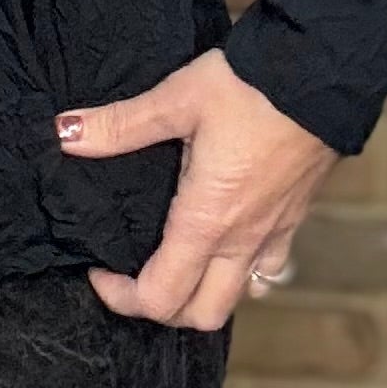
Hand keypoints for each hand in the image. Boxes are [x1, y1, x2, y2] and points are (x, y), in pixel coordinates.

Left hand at [55, 46, 337, 330]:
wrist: (322, 72)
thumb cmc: (249, 88)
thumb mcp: (176, 100)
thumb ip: (119, 125)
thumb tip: (64, 134)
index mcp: (207, 221)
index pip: (161, 297)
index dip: (121, 297)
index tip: (99, 269)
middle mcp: (243, 240)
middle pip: (202, 315)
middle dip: (163, 309)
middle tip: (135, 275)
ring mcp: (275, 233)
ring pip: (241, 297)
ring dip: (206, 295)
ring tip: (179, 263)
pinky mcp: (296, 217)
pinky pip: (269, 269)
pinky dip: (243, 272)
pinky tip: (225, 240)